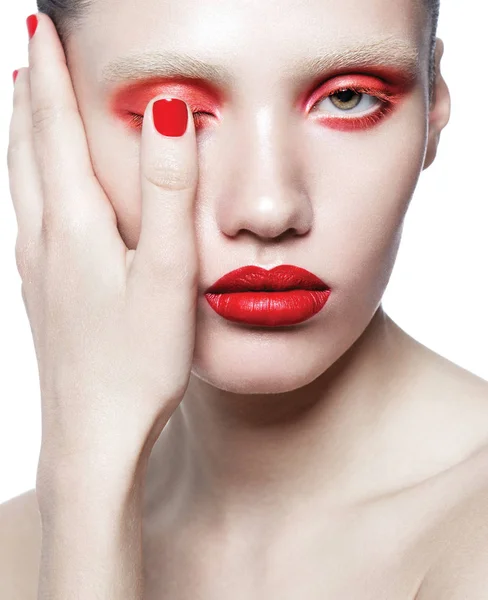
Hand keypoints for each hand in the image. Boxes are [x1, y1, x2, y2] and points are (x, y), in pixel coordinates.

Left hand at [7, 13, 198, 485]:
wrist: (92, 433)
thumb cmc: (136, 361)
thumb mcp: (166, 274)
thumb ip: (167, 192)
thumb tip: (167, 113)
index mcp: (75, 224)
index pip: (54, 127)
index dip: (49, 72)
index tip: (43, 27)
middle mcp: (45, 237)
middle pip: (27, 146)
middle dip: (29, 91)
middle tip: (31, 48)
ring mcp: (37, 266)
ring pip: (21, 179)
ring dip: (23, 132)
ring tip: (23, 101)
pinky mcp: (42, 291)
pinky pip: (28, 213)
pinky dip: (29, 177)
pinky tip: (38, 188)